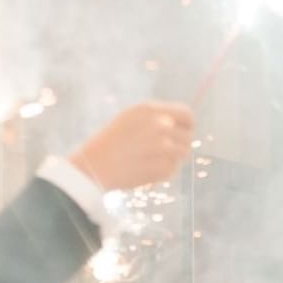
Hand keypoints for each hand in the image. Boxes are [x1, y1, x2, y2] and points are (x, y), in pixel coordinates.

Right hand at [68, 101, 194, 192]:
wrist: (93, 166)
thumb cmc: (110, 143)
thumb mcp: (131, 119)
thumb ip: (156, 119)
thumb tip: (180, 125)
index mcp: (150, 109)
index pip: (187, 115)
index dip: (187, 126)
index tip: (181, 134)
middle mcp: (160, 124)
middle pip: (188, 136)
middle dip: (179, 145)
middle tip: (162, 152)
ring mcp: (163, 146)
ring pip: (184, 153)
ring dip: (172, 159)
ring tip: (150, 160)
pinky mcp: (162, 166)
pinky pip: (172, 170)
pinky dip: (161, 172)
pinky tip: (143, 170)